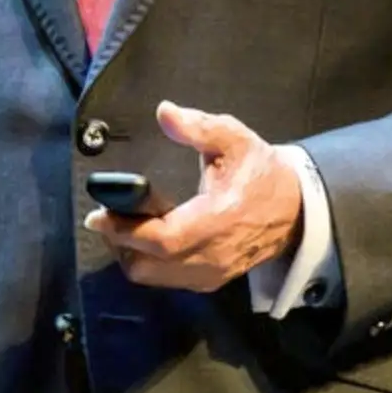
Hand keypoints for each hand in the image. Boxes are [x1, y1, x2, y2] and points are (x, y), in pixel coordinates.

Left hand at [84, 101, 302, 291]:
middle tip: (107, 217)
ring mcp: (213, 273)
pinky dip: (148, 263)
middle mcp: (214, 254)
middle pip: (148, 265)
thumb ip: (199, 126)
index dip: (125, 230)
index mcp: (219, 218)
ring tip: (123, 227)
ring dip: (130, 255)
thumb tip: (164, 111)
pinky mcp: (211, 281)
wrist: (294, 209)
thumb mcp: (235, 138)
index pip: (163, 238)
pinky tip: (146, 239)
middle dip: (119, 243)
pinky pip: (167, 280)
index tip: (97, 215)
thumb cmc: (260, 171)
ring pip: (153, 277)